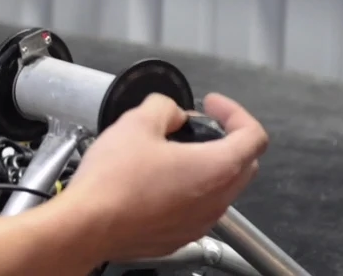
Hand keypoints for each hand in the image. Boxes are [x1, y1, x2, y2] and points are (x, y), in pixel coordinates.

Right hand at [62, 92, 268, 262]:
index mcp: (216, 168)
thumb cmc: (113, 180)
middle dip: (224, 139)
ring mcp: (200, 223)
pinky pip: (197, 209)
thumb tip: (171, 112)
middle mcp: (216, 200)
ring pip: (221, 188)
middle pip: (244, 163)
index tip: (212, 105)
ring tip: (170, 153)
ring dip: (205, 166)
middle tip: (193, 126)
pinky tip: (155, 181)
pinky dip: (188, 190)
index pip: (254, 136)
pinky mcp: (180, 236)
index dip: (235, 112)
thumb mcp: (136, 123)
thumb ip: (164, 108)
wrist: (88, 225)